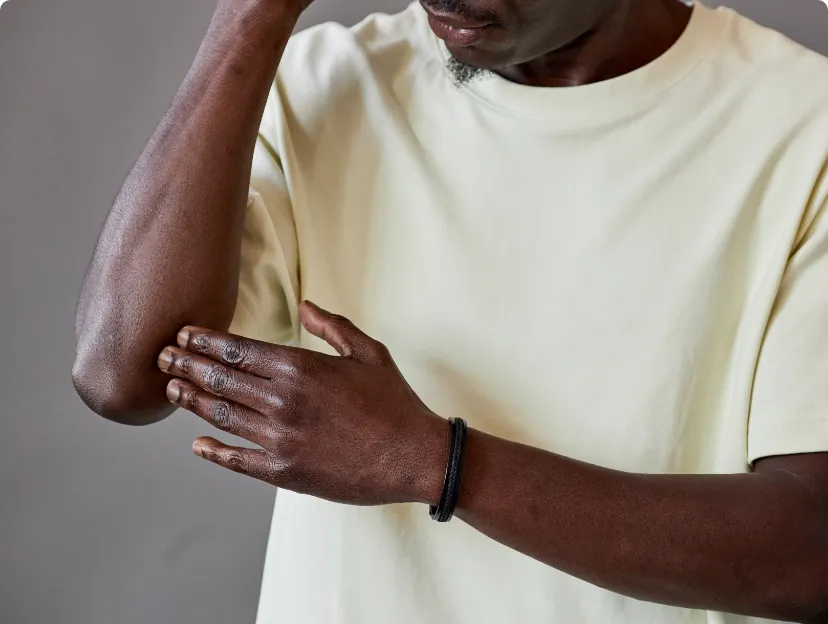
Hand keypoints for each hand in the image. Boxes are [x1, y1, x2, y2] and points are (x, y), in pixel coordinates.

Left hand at [156, 301, 449, 506]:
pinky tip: (197, 444)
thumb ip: (332, 327)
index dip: (205, 341)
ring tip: (171, 390)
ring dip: (192, 400)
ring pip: (222, 415)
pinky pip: (239, 460)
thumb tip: (305, 305)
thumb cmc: (394, 401)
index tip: (183, 334)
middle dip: (187, 365)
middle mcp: (283, 401)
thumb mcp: (369, 352)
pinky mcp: (285, 472)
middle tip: (162, 357)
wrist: (414, 455)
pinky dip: (214, 452)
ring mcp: (280, 439)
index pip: (238, 349)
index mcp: (301, 368)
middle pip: (221, 379)